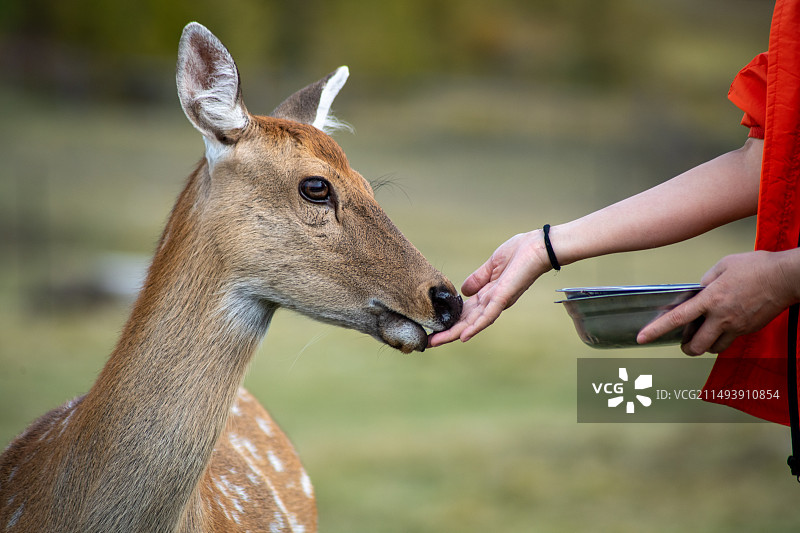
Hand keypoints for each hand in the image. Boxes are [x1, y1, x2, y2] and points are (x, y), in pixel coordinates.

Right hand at [428, 230, 550, 346]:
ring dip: (454, 334)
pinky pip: (488, 316)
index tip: (434, 327)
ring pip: (473, 323)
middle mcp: (492, 302)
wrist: (538, 247)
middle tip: (428, 343)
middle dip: (448, 332)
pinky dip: (475, 327)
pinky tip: (463, 337)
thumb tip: (463, 290)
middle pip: (466, 321)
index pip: (466, 311)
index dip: (451, 319)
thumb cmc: (520, 252)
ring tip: (436, 342)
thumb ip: (478, 278)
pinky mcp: (503, 298)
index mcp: (489, 293)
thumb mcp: (492, 265)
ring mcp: (498, 301)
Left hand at [637, 250, 799, 354]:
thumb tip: (699, 289)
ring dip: (706, 345)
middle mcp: (722, 317)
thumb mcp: (724, 265)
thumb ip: (706, 279)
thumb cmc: (757, 267)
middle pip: (696, 345)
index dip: (657, 329)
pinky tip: (725, 324)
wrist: (787, 278)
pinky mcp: (749, 330)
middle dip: (686, 348)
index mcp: (711, 299)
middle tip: (684, 342)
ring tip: (705, 333)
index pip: (678, 318)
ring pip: (714, 348)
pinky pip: (731, 341)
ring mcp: (737, 326)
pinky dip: (723, 337)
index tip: (642, 338)